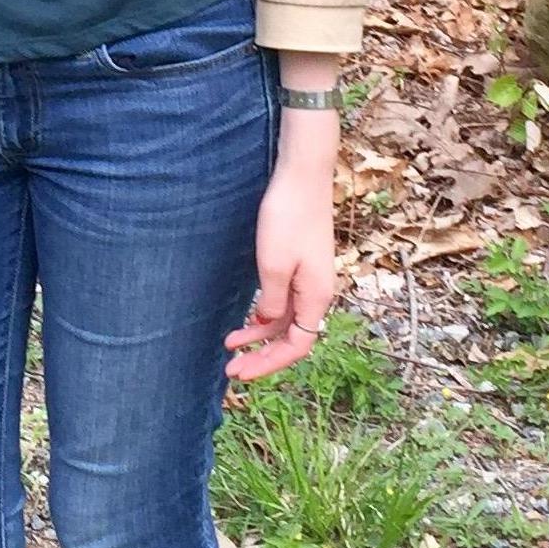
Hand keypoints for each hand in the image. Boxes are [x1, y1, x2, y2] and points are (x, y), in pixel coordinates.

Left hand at [223, 125, 338, 384]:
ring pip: (286, 319)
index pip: (297, 345)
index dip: (270, 363)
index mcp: (316, 296)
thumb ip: (271, 300)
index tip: (241, 371)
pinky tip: (249, 316)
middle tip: (231, 369)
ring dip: (260, 334)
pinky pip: (286, 300)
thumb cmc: (288, 216)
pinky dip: (266, 313)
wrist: (302, 175)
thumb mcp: (273, 264)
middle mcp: (318, 292)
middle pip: (292, 337)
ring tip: (230, 343)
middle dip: (262, 355)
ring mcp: (311, 278)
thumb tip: (266, 322)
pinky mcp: (303, 264)